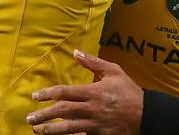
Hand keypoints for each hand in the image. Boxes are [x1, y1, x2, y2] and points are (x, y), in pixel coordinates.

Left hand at [26, 49, 142, 134]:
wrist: (149, 115)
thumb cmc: (129, 92)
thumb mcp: (113, 72)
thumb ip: (93, 63)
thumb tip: (75, 52)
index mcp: (93, 92)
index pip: (64, 93)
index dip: (47, 94)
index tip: (35, 96)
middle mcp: (92, 109)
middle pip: (63, 112)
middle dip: (44, 115)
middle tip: (30, 118)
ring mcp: (96, 125)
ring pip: (70, 129)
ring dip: (51, 130)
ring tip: (37, 130)